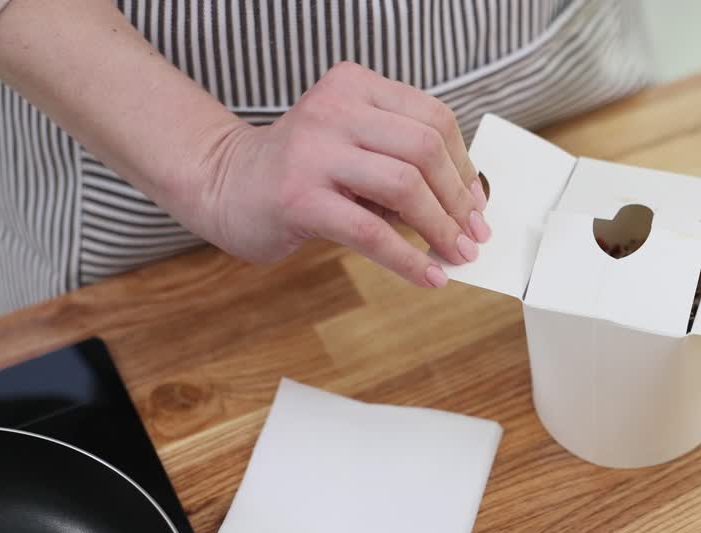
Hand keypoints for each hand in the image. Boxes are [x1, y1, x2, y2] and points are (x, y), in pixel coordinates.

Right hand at [195, 62, 489, 287]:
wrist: (224, 185)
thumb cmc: (303, 172)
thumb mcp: (355, 150)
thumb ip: (402, 164)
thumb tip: (467, 208)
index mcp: (354, 87)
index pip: (432, 118)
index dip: (463, 164)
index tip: (476, 203)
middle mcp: (334, 108)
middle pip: (425, 149)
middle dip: (458, 199)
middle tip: (473, 236)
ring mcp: (314, 151)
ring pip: (404, 186)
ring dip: (440, 228)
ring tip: (456, 255)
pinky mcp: (299, 197)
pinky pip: (371, 232)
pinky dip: (408, 260)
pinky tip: (429, 277)